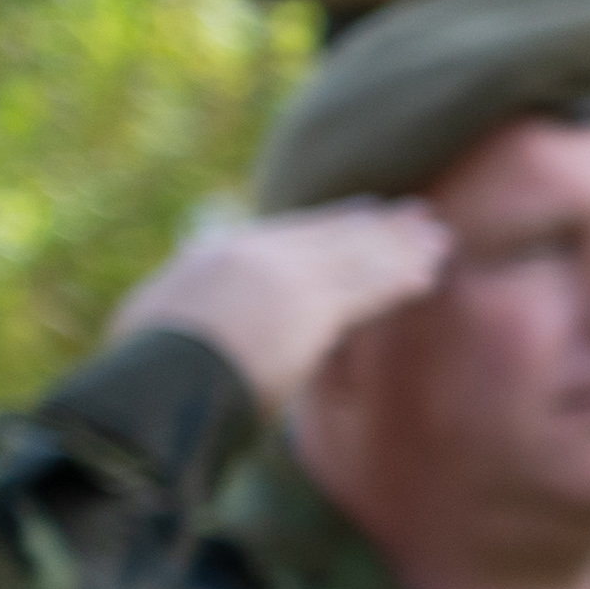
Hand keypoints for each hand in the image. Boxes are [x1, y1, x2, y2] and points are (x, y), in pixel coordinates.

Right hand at [109, 201, 451, 412]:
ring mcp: (287, 279)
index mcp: (220, 252)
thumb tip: (197, 260)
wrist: (158, 379)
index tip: (365, 209)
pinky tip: (429, 273)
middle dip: (379, 225)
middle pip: (334, 235)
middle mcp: (258, 256)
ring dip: (402, 247)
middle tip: (419, 215)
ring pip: (357, 256)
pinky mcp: (313, 309)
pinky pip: (367, 289)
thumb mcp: (159, 309)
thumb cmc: (150, 359)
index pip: (293, 231)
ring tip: (439, 239)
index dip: (334, 221)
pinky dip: (399, 279)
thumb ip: (190, 282)